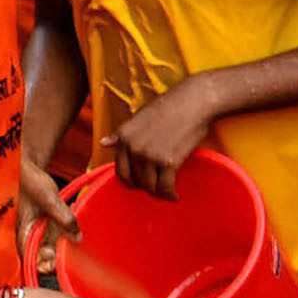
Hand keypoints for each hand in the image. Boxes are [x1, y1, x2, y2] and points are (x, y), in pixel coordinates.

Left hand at [109, 85, 227, 198]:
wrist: (193, 103)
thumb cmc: (169, 107)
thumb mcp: (139, 118)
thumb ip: (121, 135)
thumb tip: (104, 143)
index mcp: (124, 137)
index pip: (120, 170)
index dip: (131, 179)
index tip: (141, 182)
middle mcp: (133, 148)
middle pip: (135, 180)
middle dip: (146, 186)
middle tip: (157, 187)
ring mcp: (150, 156)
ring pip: (150, 185)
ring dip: (159, 191)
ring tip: (167, 191)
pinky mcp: (168, 162)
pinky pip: (165, 186)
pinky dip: (170, 194)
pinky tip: (174, 195)